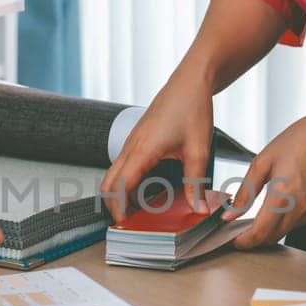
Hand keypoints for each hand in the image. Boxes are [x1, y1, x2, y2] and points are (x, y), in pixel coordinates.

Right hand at [100, 82, 215, 221]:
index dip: (118, 208)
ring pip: (113, 174)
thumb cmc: (192, 108)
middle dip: (113, 205)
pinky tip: (147, 189)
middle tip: (129, 222)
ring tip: (139, 210)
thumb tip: (197, 209)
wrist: (189, 81)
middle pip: (108, 183)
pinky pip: (123, 165)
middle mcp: (131, 146)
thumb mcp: (198, 150)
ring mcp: (131, 142)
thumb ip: (195, 183)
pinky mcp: (136, 139)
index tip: (125, 224)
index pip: (119, 186)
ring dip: (120, 193)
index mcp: (142, 151)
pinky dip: (126, 181)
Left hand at [229, 110, 305, 248]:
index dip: (242, 241)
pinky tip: (273, 208)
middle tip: (235, 229)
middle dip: (252, 238)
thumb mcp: (264, 160)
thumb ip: (246, 191)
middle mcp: (300, 207)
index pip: (260, 233)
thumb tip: (230, 213)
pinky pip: (295, 223)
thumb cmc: (304, 139)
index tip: (230, 239)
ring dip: (266, 231)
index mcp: (284, 194)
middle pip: (271, 238)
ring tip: (251, 218)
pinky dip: (281, 222)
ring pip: (283, 232)